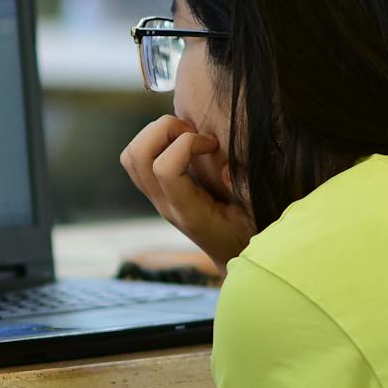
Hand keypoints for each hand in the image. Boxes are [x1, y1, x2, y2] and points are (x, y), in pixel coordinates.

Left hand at [120, 115, 254, 273]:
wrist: (231, 257)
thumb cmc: (248, 237)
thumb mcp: (256, 218)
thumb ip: (247, 192)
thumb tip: (225, 169)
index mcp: (190, 212)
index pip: (165, 169)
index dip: (187, 143)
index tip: (213, 144)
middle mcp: (166, 205)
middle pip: (138, 156)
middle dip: (164, 130)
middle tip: (194, 133)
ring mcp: (156, 199)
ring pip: (131, 156)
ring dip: (155, 134)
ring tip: (187, 136)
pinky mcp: (155, 192)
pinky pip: (136, 160)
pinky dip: (154, 141)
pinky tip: (182, 145)